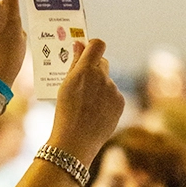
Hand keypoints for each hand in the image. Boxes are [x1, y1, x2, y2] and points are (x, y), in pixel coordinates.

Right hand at [49, 39, 123, 166]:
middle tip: (82, 82)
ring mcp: (114, 90)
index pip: (97, 45)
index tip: (86, 52)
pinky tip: (95, 113)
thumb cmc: (65, 113)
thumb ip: (75, 63)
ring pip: (107, 81)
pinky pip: (113, 95)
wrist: (76, 141)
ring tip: (86, 106)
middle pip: (102, 62)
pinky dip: (105, 100)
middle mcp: (103, 77)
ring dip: (99, 87)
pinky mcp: (120, 103)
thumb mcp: (65, 86)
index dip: (92, 46)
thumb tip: (79, 45)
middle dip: (94, 68)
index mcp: (86, 70)